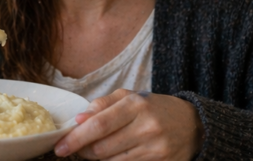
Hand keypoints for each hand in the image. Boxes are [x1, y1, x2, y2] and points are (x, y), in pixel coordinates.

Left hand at [54, 90, 202, 160]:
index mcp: (135, 105)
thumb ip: (101, 105)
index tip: (60, 147)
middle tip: (75, 148)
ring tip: (93, 151)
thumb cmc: (153, 108)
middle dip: (83, 151)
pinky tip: (111, 156)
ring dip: (97, 159)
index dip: (76, 138)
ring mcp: (156, 149)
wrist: (193, 125)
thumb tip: (78, 120)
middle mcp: (147, 127)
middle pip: (103, 147)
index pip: (98, 125)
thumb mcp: (128, 97)